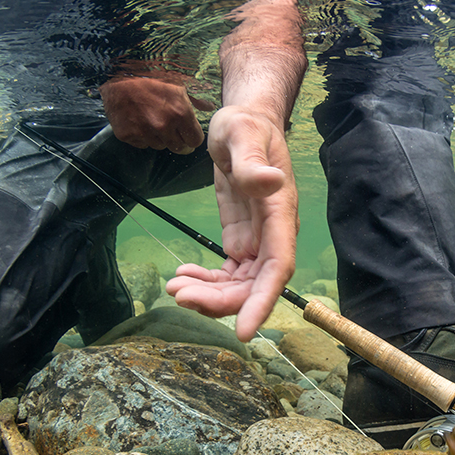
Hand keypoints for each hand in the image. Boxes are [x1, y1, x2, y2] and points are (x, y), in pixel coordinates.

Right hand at [100, 75, 213, 153]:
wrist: (116, 72)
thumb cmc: (150, 74)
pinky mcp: (127, 135)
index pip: (195, 141)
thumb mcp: (178, 82)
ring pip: (159, 146)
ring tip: (153, 119)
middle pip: (179, 147)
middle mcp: (163, 126)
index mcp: (180, 113)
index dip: (192, 137)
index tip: (189, 134)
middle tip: (172, 129)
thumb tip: (209, 107)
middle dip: (178, 140)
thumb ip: (195, 98)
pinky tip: (139, 121)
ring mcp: (143, 132)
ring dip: (160, 137)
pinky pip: (141, 144)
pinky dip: (142, 136)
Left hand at [165, 105, 297, 340]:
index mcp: (280, 214)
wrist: (242, 124)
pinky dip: (205, 281)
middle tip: (181, 296)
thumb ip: (252, 162)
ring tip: (174, 287)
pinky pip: (227, 275)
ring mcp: (257, 241)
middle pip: (254, 284)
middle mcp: (273, 235)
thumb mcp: (242, 134)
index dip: (262, 301)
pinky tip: (181, 275)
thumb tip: (267, 182)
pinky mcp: (240, 241)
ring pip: (239, 285)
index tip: (243, 330)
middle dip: (221, 301)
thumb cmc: (245, 126)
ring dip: (209, 295)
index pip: (277, 267)